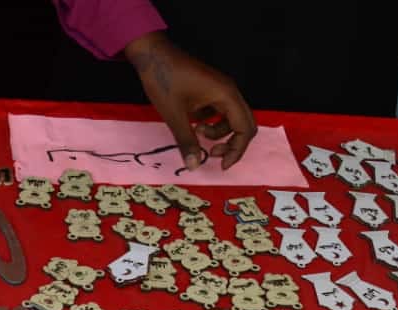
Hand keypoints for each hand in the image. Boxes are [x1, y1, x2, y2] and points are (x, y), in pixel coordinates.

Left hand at [125, 32, 255, 170]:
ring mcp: (221, 89)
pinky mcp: (211, 90)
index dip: (236, 150)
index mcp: (226, 95)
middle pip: (244, 124)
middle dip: (232, 144)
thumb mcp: (174, 115)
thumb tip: (194, 166)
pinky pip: (220, 112)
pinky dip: (212, 123)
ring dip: (219, 133)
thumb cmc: (164, 80)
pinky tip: (193, 122)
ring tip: (197, 133)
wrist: (152, 54)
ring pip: (232, 119)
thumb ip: (187, 142)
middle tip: (211, 154)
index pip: (245, 129)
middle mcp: (229, 91)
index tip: (220, 165)